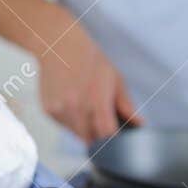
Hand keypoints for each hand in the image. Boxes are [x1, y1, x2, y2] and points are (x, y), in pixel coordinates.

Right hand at [36, 18, 142, 141]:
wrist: (59, 46)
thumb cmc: (89, 59)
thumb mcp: (115, 78)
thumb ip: (126, 105)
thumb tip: (139, 123)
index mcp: (96, 102)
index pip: (106, 136)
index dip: (113, 141)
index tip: (116, 139)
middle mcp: (76, 109)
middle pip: (90, 139)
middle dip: (98, 136)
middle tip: (103, 122)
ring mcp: (60, 111)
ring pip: (76, 133)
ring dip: (84, 128)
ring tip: (86, 105)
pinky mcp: (49, 110)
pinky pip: (64, 125)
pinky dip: (70, 120)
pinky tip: (72, 101)